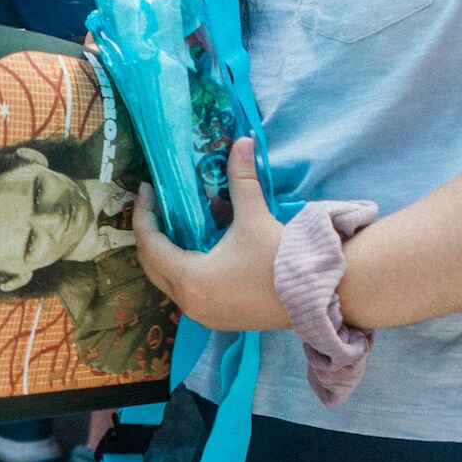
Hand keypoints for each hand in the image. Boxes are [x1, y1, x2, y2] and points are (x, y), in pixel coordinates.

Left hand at [132, 139, 289, 332]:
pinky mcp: (219, 319)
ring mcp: (204, 316)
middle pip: (152, 267)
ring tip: (172, 226)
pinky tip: (195, 251)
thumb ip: (242, 180)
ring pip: (168, 283)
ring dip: (166, 256)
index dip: (143, 215)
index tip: (147, 190)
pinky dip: (183, 272)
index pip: (150, 244)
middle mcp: (190, 303)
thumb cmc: (281, 259)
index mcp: (191, 279)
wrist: (319, 296)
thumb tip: (242, 142)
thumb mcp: (255, 217)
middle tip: (155, 207)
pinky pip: (187, 294)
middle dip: (149, 236)